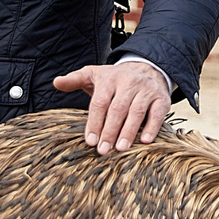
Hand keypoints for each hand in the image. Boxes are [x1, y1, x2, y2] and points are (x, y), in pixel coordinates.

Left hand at [52, 59, 172, 153]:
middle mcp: (128, 83)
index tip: (90, 141)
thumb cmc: (116, 78)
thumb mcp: (94, 74)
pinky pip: (157, 113)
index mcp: (109, 79)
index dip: (95, 122)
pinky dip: (152, 127)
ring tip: (121, 149)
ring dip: (129, 131)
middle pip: (118, 108)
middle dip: (110, 130)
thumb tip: (56, 83)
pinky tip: (145, 141)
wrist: (148, 68)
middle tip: (103, 150)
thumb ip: (74, 80)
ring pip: (137, 111)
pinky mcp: (161, 98)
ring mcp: (146, 90)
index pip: (100, 102)